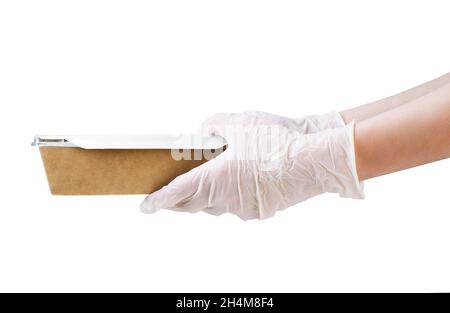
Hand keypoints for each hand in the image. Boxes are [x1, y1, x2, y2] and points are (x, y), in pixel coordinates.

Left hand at [140, 111, 362, 219]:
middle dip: (180, 200)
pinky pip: (237, 207)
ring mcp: (242, 210)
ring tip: (214, 178)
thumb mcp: (238, 122)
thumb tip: (204, 136)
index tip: (145, 206)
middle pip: (192, 205)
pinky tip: (242, 180)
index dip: (158, 200)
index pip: (176, 193)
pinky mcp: (259, 213)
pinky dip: (232, 196)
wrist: (312, 158)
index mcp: (214, 178)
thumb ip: (212, 126)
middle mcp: (224, 199)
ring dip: (209, 196)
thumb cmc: (274, 138)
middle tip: (173, 193)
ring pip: (216, 206)